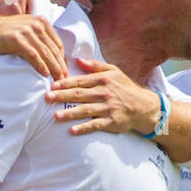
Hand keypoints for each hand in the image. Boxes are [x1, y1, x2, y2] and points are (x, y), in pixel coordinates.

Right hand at [0, 15, 67, 79]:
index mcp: (41, 22)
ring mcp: (25, 31)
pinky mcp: (16, 39)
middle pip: (53, 49)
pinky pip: (33, 54)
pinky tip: (45, 74)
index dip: (63, 60)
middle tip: (65, 80)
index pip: (57, 44)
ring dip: (53, 68)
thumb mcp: (25, 30)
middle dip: (61, 66)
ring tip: (58, 80)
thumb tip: (53, 54)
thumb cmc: (5, 36)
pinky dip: (40, 65)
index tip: (65, 72)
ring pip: (45, 52)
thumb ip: (39, 37)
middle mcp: (35, 24)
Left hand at [45, 57, 160, 136]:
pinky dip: (84, 128)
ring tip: (55, 116)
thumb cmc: (125, 88)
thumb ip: (95, 66)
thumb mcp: (114, 72)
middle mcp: (104, 93)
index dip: (65, 83)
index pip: (80, 81)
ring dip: (70, 114)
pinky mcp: (111, 122)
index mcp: (103, 80)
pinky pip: (95, 125)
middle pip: (79, 95)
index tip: (52, 85)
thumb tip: (78, 60)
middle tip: (47, 98)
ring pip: (85, 110)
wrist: (143, 106)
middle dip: (62, 96)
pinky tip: (72, 130)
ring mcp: (108, 108)